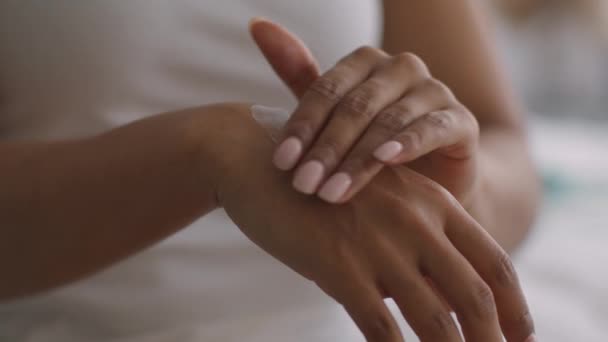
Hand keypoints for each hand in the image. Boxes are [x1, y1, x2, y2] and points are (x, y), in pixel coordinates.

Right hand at [213, 104, 533, 341]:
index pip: (493, 262)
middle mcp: (415, 222)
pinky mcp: (338, 263)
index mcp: (433, 203)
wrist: (261, 163)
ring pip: (435, 319)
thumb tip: (437, 302)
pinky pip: (380, 326)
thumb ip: (413, 246)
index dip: (515, 306)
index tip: (523, 336)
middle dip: (494, 338)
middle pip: (474, 295)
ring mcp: (379, 243)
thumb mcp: (381, 203)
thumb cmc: (323, 187)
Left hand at [250, 19, 478, 203]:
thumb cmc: (371, 144)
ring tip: (333, 192)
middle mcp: (400, 69)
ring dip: (359, 158)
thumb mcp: (334, 115)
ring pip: (389, 120)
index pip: (327, 89)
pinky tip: (387, 161)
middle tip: (304, 184)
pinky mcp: (461, 120)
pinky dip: (410, 142)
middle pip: (356, 105)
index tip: (281, 163)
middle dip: (327, 148)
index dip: (302, 125)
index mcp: (365, 63)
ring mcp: (434, 91)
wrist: (430, 178)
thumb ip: (301, 76)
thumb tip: (256, 24)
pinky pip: (434, 128)